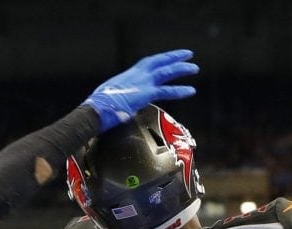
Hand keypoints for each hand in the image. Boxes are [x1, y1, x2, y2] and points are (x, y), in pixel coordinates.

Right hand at [84, 49, 198, 130]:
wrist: (96, 110)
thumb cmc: (100, 108)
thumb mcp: (112, 99)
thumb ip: (123, 99)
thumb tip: (124, 108)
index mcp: (128, 76)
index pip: (146, 64)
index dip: (159, 60)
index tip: (168, 58)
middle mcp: (136, 75)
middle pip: (158, 61)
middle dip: (173, 57)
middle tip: (187, 55)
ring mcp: (141, 82)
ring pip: (166, 71)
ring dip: (181, 69)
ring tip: (195, 68)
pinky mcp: (145, 93)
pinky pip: (166, 90)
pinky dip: (179, 90)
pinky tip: (191, 91)